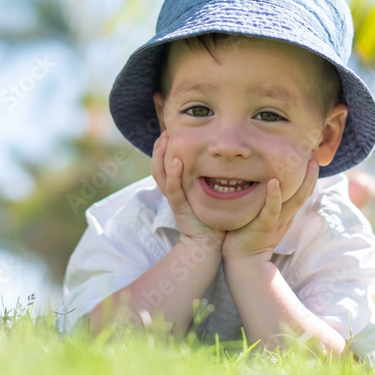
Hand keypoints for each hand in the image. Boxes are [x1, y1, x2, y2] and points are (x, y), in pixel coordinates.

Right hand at [152, 131, 224, 253]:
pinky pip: (173, 190)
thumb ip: (206, 176)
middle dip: (159, 148)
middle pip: (157, 166)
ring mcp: (174, 199)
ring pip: (160, 175)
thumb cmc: (209, 216)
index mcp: (176, 187)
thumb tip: (217, 155)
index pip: (163, 164)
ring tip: (164, 140)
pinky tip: (176, 161)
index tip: (168, 132)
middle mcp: (172, 191)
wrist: (208, 242)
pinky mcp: (179, 208)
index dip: (162, 148)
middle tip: (165, 132)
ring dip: (161, 156)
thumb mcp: (206, 191)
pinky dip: (173, 175)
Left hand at [222, 151, 319, 266]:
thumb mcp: (263, 216)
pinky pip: (272, 209)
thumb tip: (265, 182)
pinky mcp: (264, 226)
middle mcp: (286, 216)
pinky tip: (275, 181)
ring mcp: (277, 221)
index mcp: (286, 214)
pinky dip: (274, 195)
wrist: (243, 261)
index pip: (302, 192)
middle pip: (304, 193)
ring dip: (303, 181)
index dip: (309, 176)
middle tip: (315, 153)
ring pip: (295, 199)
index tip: (312, 157)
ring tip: (308, 162)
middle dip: (312, 173)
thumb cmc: (248, 235)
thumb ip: (268, 202)